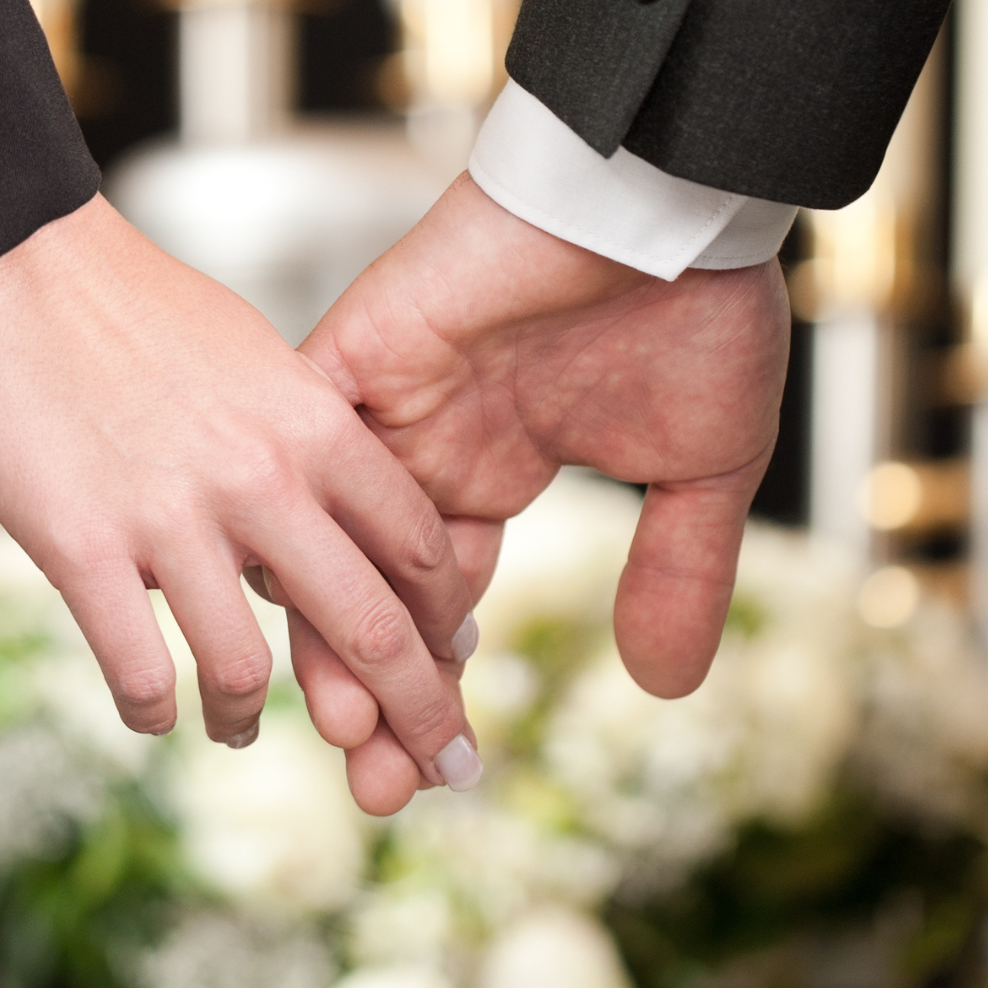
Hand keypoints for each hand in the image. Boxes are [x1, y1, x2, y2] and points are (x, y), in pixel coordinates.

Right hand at [0, 194, 480, 777]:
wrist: (9, 263)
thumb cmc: (131, 303)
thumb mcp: (254, 357)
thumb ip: (304, 436)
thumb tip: (337, 504)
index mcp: (315, 423)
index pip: (420, 546)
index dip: (444, 621)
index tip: (449, 661)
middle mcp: (262, 478)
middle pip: (369, 628)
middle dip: (415, 711)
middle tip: (439, 769)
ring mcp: (173, 520)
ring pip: (247, 672)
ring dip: (249, 720)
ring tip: (238, 729)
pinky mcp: (83, 550)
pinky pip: (139, 673)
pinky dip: (153, 712)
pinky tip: (153, 713)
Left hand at [290, 170, 790, 809]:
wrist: (673, 199)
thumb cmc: (700, 310)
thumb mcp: (703, 471)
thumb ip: (675, 574)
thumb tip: (661, 691)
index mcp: (495, 470)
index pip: (438, 606)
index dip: (430, 690)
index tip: (430, 780)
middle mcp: (427, 445)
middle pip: (368, 591)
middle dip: (370, 693)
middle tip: (371, 787)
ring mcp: (388, 399)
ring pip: (326, 535)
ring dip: (329, 630)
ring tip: (339, 726)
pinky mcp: (363, 347)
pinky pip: (307, 445)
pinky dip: (296, 518)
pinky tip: (284, 600)